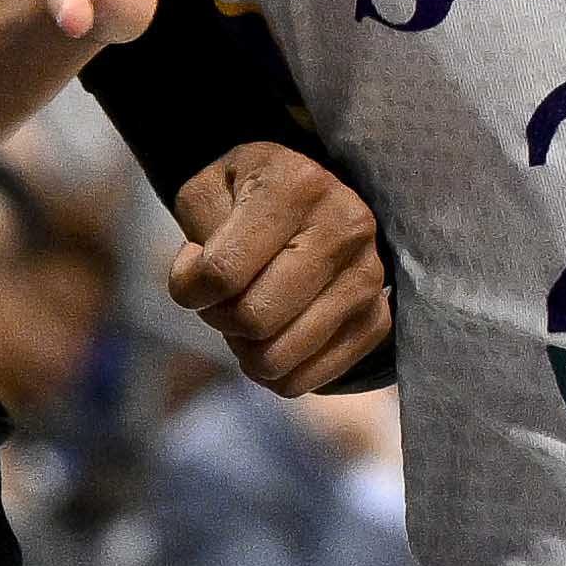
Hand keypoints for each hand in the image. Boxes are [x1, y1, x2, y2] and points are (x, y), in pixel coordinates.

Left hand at [162, 144, 387, 388]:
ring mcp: (368, 277)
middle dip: (220, 318)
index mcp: (297, 186)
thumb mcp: (208, 189)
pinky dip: (276, 370)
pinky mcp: (377, 320)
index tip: (192, 269)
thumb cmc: (250, 194)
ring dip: (246, 348)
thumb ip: (198, 234)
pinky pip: (307, 379)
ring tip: (249, 312)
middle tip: (222, 296)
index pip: (222, 273)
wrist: (314, 197)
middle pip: (254, 320)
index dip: (189, 287)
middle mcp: (345, 227)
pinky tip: (275, 334)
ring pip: (278, 358)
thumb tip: (210, 289)